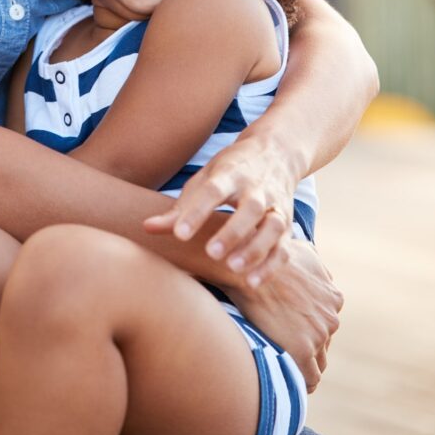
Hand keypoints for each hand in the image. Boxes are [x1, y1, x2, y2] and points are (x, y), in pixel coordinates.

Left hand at [144, 133, 295, 283]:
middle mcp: (256, 188)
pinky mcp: (288, 224)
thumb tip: (146, 228)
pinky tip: (251, 282)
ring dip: (255, 249)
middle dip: (233, 231)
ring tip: (232, 268)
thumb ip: (179, 208)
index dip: (196, 212)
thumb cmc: (229, 172)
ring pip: (272, 227)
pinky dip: (271, 266)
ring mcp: (275, 205)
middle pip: (250, 208)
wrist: (275, 153)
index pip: (213, 190)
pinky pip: (284, 247)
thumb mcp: (204, 180)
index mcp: (230, 173)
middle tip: (212, 253)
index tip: (180, 234)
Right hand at [225, 239, 342, 391]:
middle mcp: (331, 316)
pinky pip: (309, 377)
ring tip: (286, 368)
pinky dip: (301, 382)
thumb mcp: (303, 251)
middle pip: (323, 342)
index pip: (326, 322)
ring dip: (305, 366)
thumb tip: (321, 273)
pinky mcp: (302, 349)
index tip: (293, 329)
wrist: (250, 267)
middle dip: (307, 345)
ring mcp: (318, 334)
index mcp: (333, 296)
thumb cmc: (270, 256)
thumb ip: (317, 266)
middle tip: (284, 347)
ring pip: (318, 362)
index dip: (309, 327)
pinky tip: (288, 381)